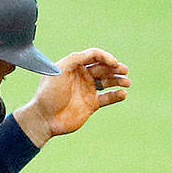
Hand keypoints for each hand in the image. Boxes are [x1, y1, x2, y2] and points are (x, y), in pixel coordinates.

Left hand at [14, 48, 129, 146]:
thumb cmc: (49, 93)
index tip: (113, 63)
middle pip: (103, 68)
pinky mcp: (92, 104)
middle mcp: (81, 76)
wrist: (45, 118)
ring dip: (119, 80)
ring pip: (108, 82)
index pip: (93, 56)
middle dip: (115, 68)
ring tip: (127, 82)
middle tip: (124, 70)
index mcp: (73, 66)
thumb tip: (95, 54)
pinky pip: (108, 98)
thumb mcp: (59, 71)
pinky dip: (117, 95)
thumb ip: (76, 58)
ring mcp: (87, 90)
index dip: (105, 57)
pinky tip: (122, 93)